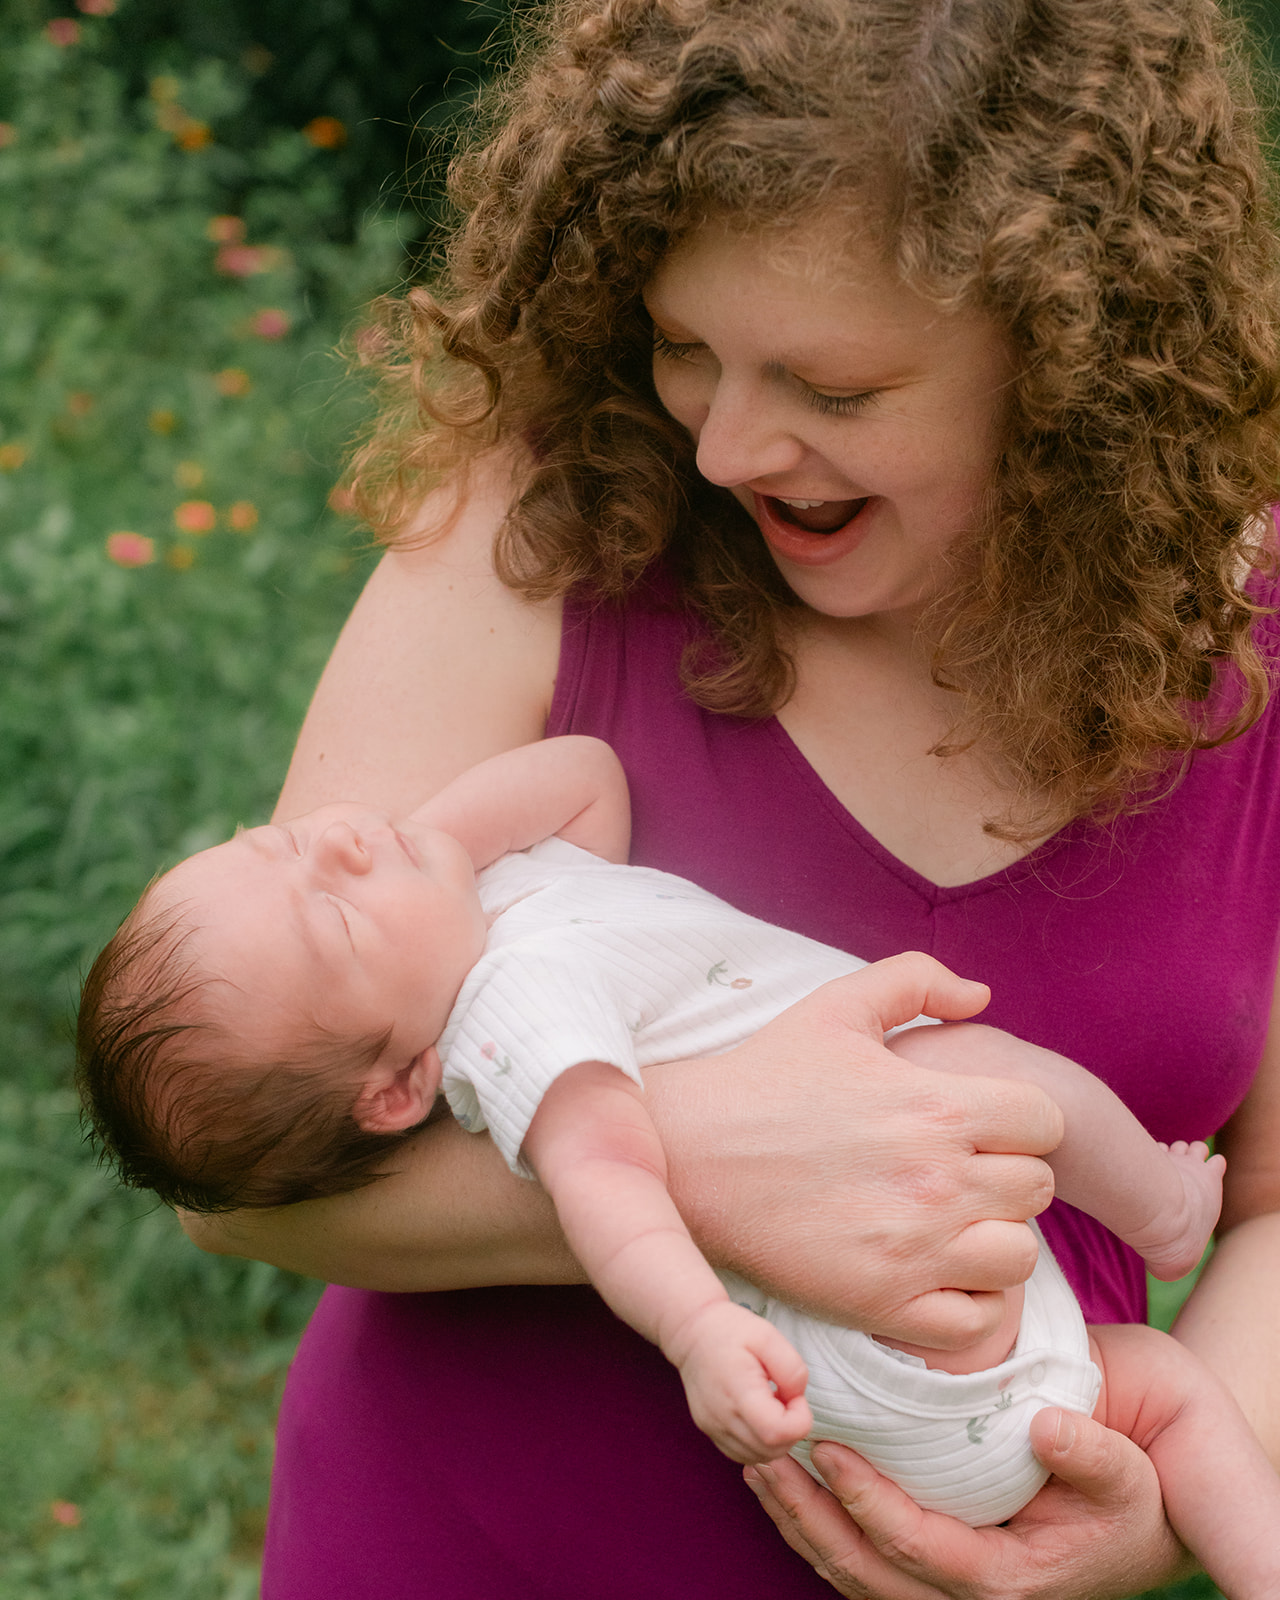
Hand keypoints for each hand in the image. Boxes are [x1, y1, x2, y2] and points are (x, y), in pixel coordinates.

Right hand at [648, 953, 1063, 1347]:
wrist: (688, 1150)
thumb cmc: (764, 1074)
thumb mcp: (837, 1005)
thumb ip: (918, 980)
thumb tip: (983, 994)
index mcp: (937, 1107)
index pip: (1046, 1122)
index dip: (1020, 1121)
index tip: (980, 1125)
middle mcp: (938, 1181)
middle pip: (1039, 1189)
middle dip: (1007, 1175)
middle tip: (957, 1171)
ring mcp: (913, 1250)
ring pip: (1020, 1257)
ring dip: (994, 1238)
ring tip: (949, 1223)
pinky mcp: (882, 1303)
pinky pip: (977, 1320)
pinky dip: (967, 1300)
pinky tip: (931, 1271)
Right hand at [674, 1299, 812, 1464]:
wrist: (692, 1332)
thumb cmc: (731, 1330)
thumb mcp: (768, 1336)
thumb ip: (791, 1369)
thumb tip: (797, 1398)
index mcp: (737, 1391)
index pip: (777, 1433)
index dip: (799, 1420)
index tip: (795, 1396)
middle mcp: (721, 1418)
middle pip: (771, 1451)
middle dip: (791, 1430)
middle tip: (786, 1398)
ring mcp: (713, 1428)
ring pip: (758, 1457)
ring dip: (776, 1439)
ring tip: (772, 1405)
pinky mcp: (710, 1432)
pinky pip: (743, 1454)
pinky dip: (759, 1443)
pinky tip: (759, 1416)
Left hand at [742, 1409, 1190, 1599]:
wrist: (1145, 1509)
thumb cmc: (1134, 1488)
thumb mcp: (1129, 1471)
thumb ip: (1091, 1454)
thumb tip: (1047, 1429)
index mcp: (1011, 1582)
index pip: (920, 1548)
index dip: (868, 1503)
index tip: (827, 1450)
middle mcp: (971, 1598)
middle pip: (867, 1572)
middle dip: (807, 1518)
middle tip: (763, 1458)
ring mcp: (949, 1589)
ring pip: (853, 1575)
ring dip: (799, 1523)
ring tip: (756, 1466)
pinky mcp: (934, 1566)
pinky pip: (863, 1561)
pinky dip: (817, 1526)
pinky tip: (786, 1484)